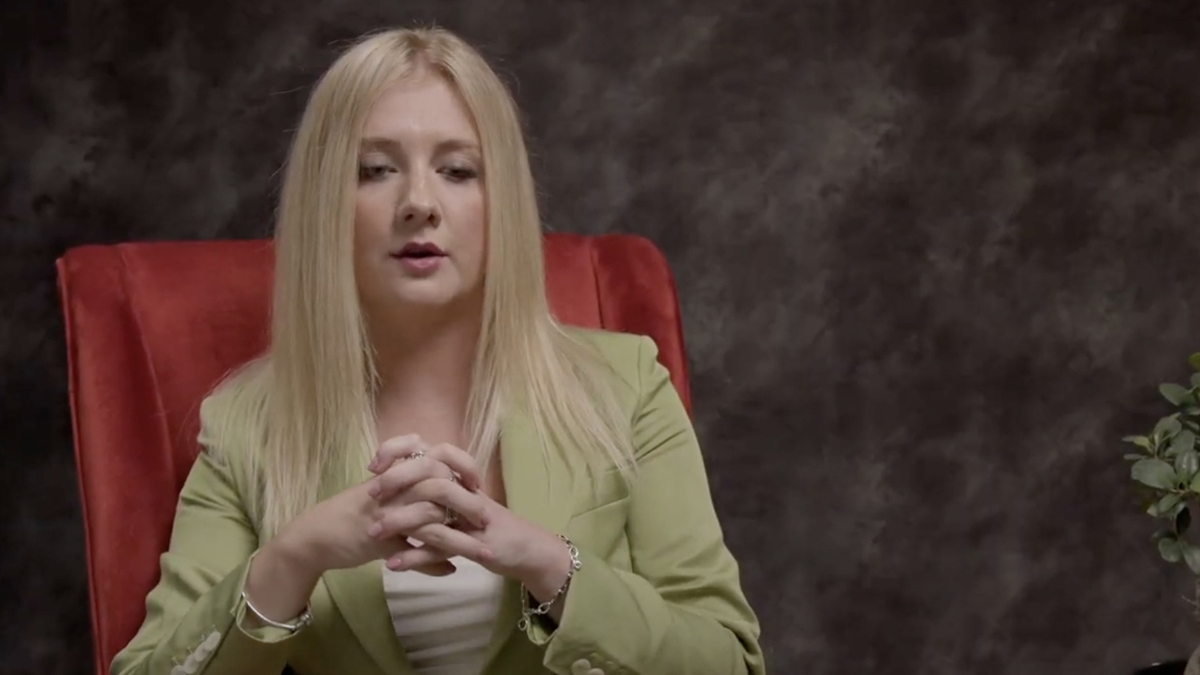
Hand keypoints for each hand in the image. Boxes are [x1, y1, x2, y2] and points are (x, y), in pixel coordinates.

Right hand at [278, 435, 483, 577]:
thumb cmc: (351, 517)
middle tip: (487, 520)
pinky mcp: (380, 540)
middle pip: (441, 488)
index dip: (461, 466)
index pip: (436, 458)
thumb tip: (435, 494)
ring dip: (460, 541)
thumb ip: (411, 495)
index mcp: (398, 476)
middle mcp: (394, 490)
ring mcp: (388, 514)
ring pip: (432, 523)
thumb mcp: (383, 501)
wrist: (314, 536)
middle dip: (468, 504)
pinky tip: (450, 572)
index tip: (478, 482)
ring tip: (483, 554)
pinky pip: (413, 551)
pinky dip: (432, 564)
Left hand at [367, 443, 574, 601]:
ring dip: (399, 522)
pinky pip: (439, 547)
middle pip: (428, 472)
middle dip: (395, 482)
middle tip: (371, 496)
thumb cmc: (490, 526)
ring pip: (431, 510)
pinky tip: (392, 565)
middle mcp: (465, 490)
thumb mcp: (462, 503)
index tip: (373, 466)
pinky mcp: (475, 543)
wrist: (528, 550)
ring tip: (373, 533)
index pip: (429, 450)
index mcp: (460, 478)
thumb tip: (397, 485)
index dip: (399, 451)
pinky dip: (414, 557)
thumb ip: (435, 491)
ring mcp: (470, 516)